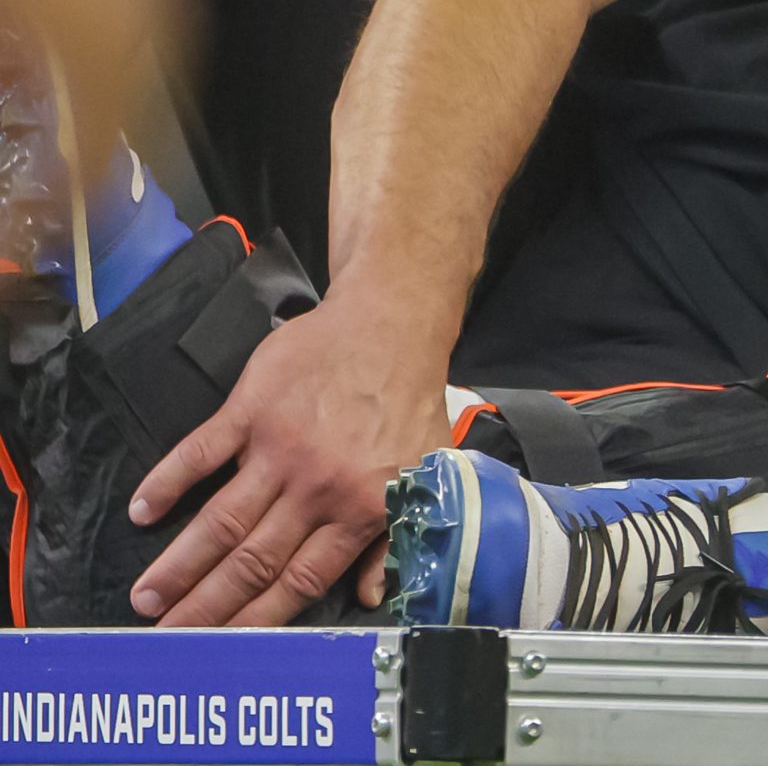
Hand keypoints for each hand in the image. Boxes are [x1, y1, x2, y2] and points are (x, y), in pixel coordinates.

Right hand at [127, 292, 450, 623]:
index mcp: (361, 506)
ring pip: (223, 519)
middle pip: (253, 560)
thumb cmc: (407, 399)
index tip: (222, 644)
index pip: (301, 579)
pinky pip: (201, 453)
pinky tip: (143, 510)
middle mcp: (317, 486)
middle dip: (207, 604)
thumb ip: (394, 537)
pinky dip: (168, 483)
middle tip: (165, 635)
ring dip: (181, 561)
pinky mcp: (252, 409)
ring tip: (147, 595)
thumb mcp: (424, 471)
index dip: (258, 617)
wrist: (391, 324)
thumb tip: (369, 596)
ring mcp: (281, 447)